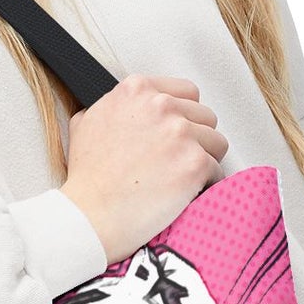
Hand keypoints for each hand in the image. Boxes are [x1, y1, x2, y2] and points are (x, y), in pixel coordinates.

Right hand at [60, 74, 226, 259]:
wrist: (90, 214)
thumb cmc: (88, 177)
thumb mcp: (85, 123)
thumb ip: (112, 107)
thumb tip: (121, 110)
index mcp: (136, 90)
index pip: (186, 92)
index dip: (183, 115)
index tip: (176, 133)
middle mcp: (160, 106)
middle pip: (205, 116)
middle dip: (195, 138)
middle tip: (178, 159)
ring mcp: (180, 133)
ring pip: (216, 142)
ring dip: (204, 159)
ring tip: (182, 177)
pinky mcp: (194, 163)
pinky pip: (217, 170)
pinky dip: (206, 184)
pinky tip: (186, 192)